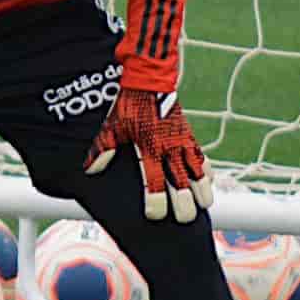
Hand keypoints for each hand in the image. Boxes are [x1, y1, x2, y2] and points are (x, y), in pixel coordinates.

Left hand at [84, 87, 213, 222]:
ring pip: (198, 171)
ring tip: (204, 205)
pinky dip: (207, 172)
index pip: (155, 182)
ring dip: (202, 190)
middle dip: (185, 203)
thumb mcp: (112, 125)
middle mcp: (169, 147)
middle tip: (185, 220)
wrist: (149, 79)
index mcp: (149, 148)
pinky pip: (202, 157)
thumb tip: (90, 170)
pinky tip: (208, 183)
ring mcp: (182, 142)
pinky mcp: (189, 135)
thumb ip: (102, 148)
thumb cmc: (129, 104)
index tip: (156, 215)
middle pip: (182, 182)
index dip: (156, 201)